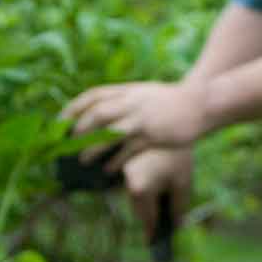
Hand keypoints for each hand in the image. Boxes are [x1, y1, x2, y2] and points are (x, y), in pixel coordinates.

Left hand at [61, 81, 209, 164]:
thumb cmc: (171, 101)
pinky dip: (116, 160)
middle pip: (98, 113)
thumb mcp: (144, 93)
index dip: (74, 108)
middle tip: (67, 144)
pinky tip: (108, 170)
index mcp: (128, 91)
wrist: (201, 103)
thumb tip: (101, 113)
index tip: (60, 121)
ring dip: (93, 147)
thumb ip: (125, 100)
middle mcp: (133, 103)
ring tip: (82, 160)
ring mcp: (143, 119)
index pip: (94, 95)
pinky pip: (129, 149)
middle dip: (79, 129)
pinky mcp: (154, 135)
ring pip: (111, 132)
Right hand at [123, 147, 191, 242]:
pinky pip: (128, 180)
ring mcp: (121, 171)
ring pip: (131, 194)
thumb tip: (176, 226)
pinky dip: (138, 186)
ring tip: (158, 203)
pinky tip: (152, 185)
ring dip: (142, 201)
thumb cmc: (178, 155)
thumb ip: (178, 208)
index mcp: (140, 189)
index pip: (146, 219)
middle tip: (158, 225)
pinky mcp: (121, 161)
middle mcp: (125, 182)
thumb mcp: (182, 183)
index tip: (152, 242)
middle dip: (148, 216)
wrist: (171, 122)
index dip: (151, 232)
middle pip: (137, 207)